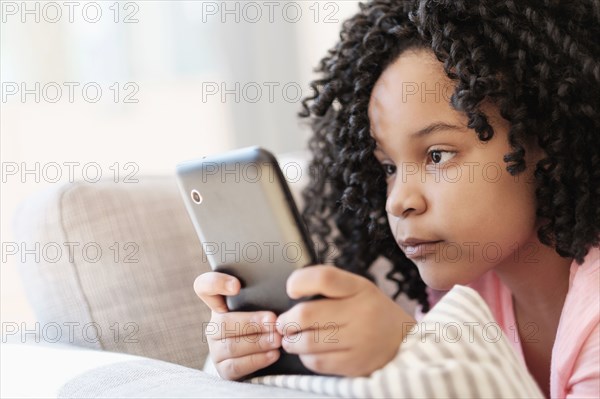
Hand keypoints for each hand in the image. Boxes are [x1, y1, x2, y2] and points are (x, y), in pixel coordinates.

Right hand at [193, 271, 281, 379]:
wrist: (268, 356)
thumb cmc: (268, 323)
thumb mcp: (265, 307)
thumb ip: (268, 295)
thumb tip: (291, 282)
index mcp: (221, 304)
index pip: (204, 287)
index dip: (216, 284)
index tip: (237, 286)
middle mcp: (214, 325)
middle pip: (222, 322)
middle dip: (251, 322)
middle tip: (273, 321)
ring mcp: (216, 349)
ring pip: (231, 345)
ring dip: (257, 342)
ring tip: (277, 339)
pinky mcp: (223, 369)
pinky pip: (236, 366)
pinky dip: (257, 360)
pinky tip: (274, 354)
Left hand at [276, 265, 415, 376]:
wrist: (404, 342)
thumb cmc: (371, 311)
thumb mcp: (357, 288)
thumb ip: (328, 285)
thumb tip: (292, 290)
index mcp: (359, 288)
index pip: (324, 278)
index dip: (299, 281)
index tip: (291, 290)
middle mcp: (360, 313)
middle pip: (307, 314)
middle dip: (286, 320)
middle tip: (282, 323)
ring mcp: (359, 341)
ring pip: (308, 342)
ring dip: (291, 341)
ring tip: (290, 338)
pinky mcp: (355, 365)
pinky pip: (317, 362)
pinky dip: (305, 357)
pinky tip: (306, 352)